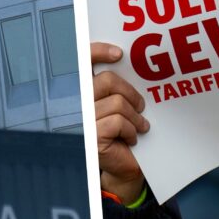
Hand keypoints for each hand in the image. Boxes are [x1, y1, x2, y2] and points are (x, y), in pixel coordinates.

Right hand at [92, 42, 148, 204]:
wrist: (124, 167)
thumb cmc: (123, 133)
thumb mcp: (120, 105)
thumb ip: (117, 87)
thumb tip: (130, 63)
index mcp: (83, 92)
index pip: (82, 62)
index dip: (97, 51)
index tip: (119, 54)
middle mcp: (78, 104)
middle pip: (106, 80)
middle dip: (130, 92)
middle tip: (140, 106)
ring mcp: (82, 121)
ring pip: (116, 102)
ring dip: (134, 116)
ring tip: (139, 126)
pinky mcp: (92, 136)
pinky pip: (118, 121)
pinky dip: (131, 129)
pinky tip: (132, 138)